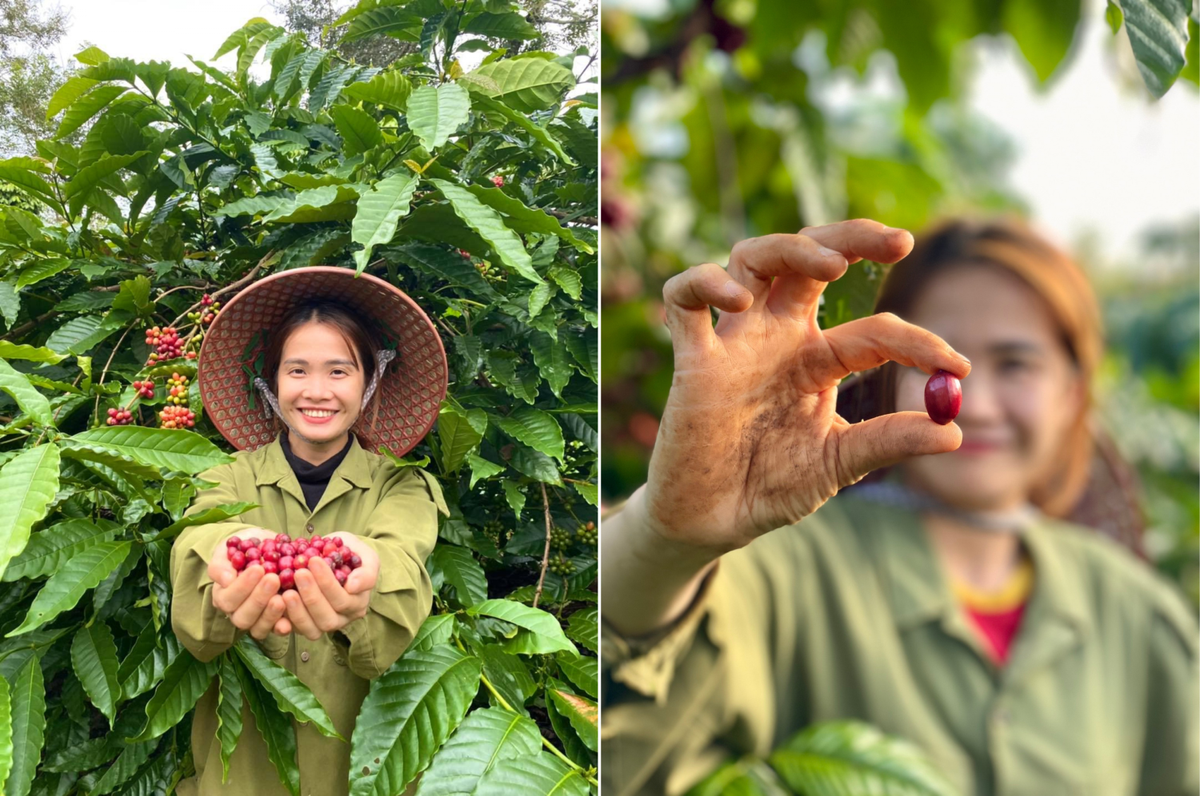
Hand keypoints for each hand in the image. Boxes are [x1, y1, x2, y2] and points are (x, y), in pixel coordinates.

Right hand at [209, 529, 286, 639]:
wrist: (265, 549)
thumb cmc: (244, 550)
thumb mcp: (228, 551)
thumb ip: (221, 565)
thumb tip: (226, 580)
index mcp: (224, 596)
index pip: (228, 599)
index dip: (242, 586)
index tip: (258, 569)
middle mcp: (238, 612)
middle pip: (243, 617)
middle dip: (258, 599)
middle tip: (273, 580)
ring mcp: (257, 620)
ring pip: (258, 628)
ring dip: (270, 614)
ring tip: (282, 597)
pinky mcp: (275, 622)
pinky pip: (277, 630)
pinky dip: (283, 626)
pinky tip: (289, 621)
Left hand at [280, 532, 379, 640]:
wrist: (333, 556)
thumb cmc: (350, 554)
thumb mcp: (366, 556)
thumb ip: (366, 572)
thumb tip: (352, 586)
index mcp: (357, 603)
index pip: (343, 600)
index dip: (327, 583)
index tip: (314, 561)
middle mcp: (341, 618)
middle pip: (327, 618)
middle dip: (311, 597)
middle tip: (298, 573)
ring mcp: (321, 624)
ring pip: (311, 629)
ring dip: (297, 611)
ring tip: (286, 591)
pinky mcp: (302, 626)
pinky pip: (293, 629)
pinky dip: (283, 619)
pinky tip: (275, 601)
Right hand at [645, 219, 971, 553]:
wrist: (712, 522)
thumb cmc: (770, 487)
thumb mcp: (837, 463)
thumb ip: (887, 441)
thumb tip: (954, 430)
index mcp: (817, 361)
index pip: (874, 332)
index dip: (918, 343)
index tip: (958, 367)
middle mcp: (778, 338)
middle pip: (811, 259)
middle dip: (854, 237)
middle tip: (901, 241)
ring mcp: (735, 343)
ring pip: (752, 259)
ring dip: (791, 248)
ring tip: (832, 266)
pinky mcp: (692, 360)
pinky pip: (683, 300)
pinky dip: (704, 283)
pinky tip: (736, 301)